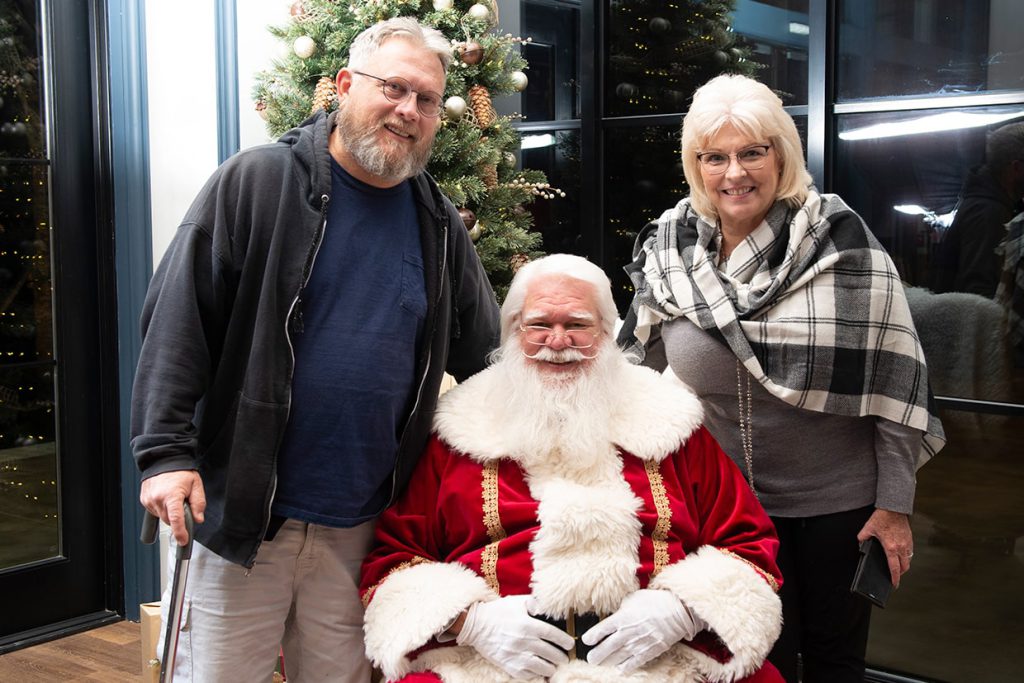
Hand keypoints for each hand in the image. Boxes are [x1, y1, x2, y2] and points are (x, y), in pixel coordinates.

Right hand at [140, 470, 205, 545]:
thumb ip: (198, 503)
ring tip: (174, 498)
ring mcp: (149, 500)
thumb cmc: (181, 471)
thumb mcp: (196, 484)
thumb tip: (198, 519)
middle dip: (178, 517)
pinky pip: (154, 511)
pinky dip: (161, 509)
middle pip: (169, 521)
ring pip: (161, 517)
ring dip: (169, 513)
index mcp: (172, 495)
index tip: (183, 540)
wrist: (164, 459)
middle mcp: (158, 499)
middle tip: (183, 504)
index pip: (176, 520)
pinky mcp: (144, 499)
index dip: (180, 533)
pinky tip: (166, 498)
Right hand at [455, 595, 573, 678]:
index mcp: (527, 624)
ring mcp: (515, 655)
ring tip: (554, 666)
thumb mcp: (517, 602)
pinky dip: (536, 674)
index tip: (570, 644)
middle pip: (550, 653)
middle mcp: (523, 641)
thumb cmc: (499, 612)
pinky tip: (540, 671)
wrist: (476, 625)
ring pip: (541, 667)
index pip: (552, 634)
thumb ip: (534, 603)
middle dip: (561, 657)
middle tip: (565, 658)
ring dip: (551, 667)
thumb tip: (548, 606)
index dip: (564, 641)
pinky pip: (527, 675)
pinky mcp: (508, 666)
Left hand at [582, 589, 704, 672]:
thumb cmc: (654, 601)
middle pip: (607, 647)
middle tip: (590, 659)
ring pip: (618, 657)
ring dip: (608, 662)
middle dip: (596, 655)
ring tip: (601, 664)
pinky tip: (619, 669)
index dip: (592, 636)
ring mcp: (638, 643)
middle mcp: (628, 632)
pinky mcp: (649, 651)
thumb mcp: (633, 598)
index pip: (601, 629)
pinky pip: (634, 662)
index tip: (586, 641)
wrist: (677, 611)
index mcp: (622, 617)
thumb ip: (621, 608)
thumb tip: (614, 614)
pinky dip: (625, 667)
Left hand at [857, 509, 912, 587]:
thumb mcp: (868, 528)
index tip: (894, 584)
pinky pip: (910, 551)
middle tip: (895, 576)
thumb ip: (863, 538)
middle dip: (900, 573)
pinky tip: (900, 554)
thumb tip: (860, 543)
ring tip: (898, 566)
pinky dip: (906, 555)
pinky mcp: (910, 538)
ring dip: (904, 564)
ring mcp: (907, 543)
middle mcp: (901, 547)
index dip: (895, 578)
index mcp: (891, 548)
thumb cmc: (882, 518)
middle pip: (905, 567)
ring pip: (909, 559)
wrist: (894, 508)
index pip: (894, 568)